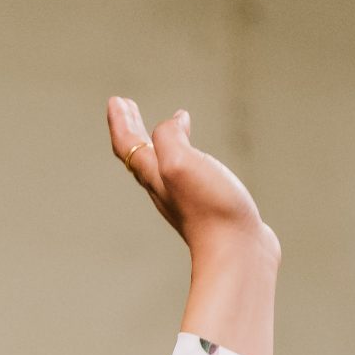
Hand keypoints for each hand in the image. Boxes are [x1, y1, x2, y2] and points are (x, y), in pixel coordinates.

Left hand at [107, 98, 280, 354]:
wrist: (238, 254)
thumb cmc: (210, 209)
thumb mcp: (180, 163)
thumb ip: (170, 138)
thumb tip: (175, 122)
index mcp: (155, 176)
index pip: (129, 146)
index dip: (120, 123)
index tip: (115, 101)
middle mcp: (165, 189)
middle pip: (140, 155)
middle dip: (132, 129)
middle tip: (124, 107)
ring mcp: (186, 200)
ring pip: (162, 166)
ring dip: (157, 142)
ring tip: (162, 128)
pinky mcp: (208, 208)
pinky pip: (188, 176)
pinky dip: (185, 157)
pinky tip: (198, 157)